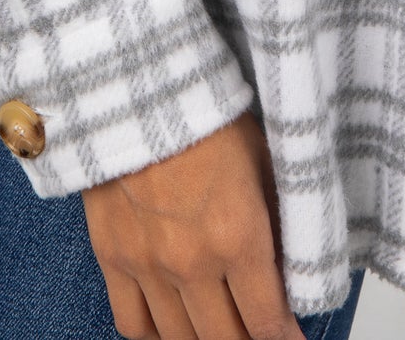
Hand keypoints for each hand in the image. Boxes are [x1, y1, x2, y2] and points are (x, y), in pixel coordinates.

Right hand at [81, 111, 300, 339]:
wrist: (138, 89)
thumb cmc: (205, 113)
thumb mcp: (264, 158)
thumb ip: (278, 218)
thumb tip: (290, 263)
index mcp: (238, 236)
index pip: (267, 321)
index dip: (284, 339)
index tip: (291, 338)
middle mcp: (192, 263)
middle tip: (257, 330)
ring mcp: (148, 266)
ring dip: (204, 339)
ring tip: (220, 327)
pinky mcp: (113, 259)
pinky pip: (132, 323)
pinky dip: (155, 333)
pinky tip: (172, 322)